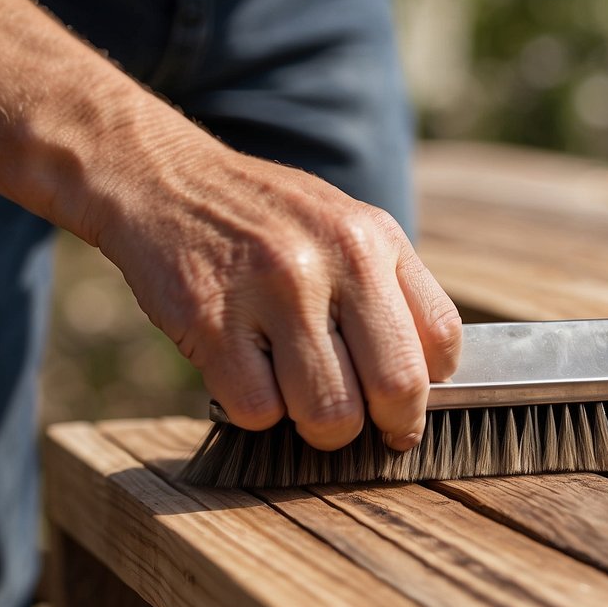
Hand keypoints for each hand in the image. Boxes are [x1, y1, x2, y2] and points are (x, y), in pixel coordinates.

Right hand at [96, 147, 461, 451]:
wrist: (164, 178)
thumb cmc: (267, 220)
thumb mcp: (345, 228)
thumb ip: (389, 293)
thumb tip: (425, 385)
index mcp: (377, 238)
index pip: (442, 339)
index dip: (430, 390)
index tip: (405, 407)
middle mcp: (335, 258)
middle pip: (396, 386)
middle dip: (384, 427)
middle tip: (360, 425)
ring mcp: (273, 288)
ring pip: (328, 412)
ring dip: (317, 428)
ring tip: (298, 399)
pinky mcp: (211, 319)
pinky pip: (257, 409)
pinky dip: (257, 414)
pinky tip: (249, 379)